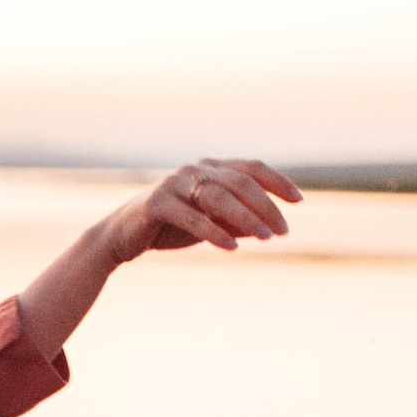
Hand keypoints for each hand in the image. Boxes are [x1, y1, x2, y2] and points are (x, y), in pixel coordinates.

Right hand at [97, 159, 302, 262]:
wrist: (118, 238)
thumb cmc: (166, 229)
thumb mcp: (207, 225)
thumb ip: (234, 222)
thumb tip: (267, 227)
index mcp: (208, 169)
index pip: (251, 168)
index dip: (278, 182)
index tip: (299, 202)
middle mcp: (193, 170)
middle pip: (240, 182)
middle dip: (266, 206)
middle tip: (283, 231)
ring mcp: (174, 184)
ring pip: (219, 196)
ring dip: (247, 218)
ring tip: (266, 239)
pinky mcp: (157, 203)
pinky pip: (193, 217)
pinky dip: (214, 233)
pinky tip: (232, 248)